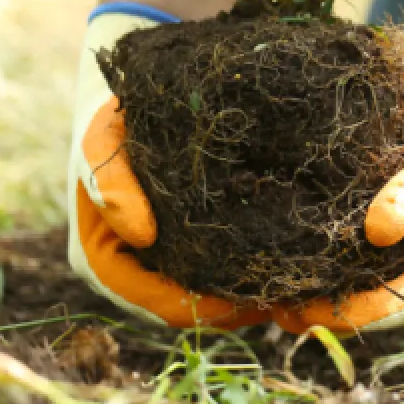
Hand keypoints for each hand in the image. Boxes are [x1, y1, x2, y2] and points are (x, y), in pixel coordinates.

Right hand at [66, 7, 268, 328]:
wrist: (143, 92)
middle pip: (194, 307)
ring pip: (214, 292)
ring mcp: (167, 258)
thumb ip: (110, 179)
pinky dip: (258, 265)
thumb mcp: (103, 138)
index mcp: (104, 257)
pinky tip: (295, 257)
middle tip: (290, 297)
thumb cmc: (118, 116)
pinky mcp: (197, 240)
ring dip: (252, 292)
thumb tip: (141, 233)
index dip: (203, 310)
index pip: (159, 304)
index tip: (249, 303)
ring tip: (300, 283)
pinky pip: (228, 266)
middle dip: (238, 306)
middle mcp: (137, 268)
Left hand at [270, 22, 403, 333]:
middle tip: (274, 307)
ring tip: (277, 295)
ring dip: (335, 294)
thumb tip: (373, 231)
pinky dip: (344, 272)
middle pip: (387, 309)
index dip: (351, 311)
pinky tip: (303, 268)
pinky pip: (380, 273)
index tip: (300, 309)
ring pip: (380, 294)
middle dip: (334, 309)